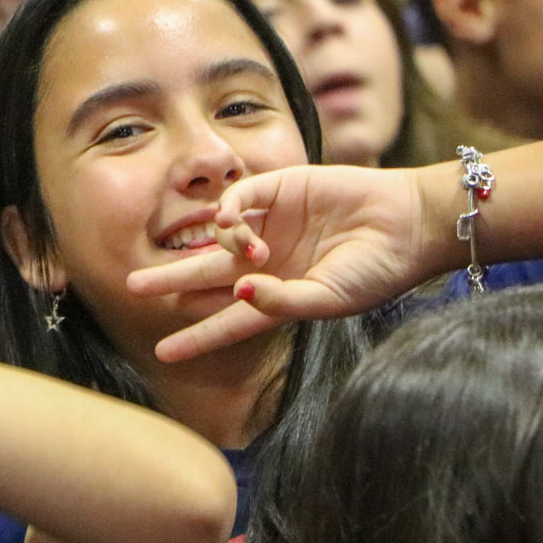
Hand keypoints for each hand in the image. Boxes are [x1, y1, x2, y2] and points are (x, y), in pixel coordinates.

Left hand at [123, 164, 438, 360]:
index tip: (163, 353)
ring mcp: (271, 225)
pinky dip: (227, 211)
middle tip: (132, 285)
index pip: (227, 321)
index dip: (196, 338)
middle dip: (170, 281)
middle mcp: (269, 262)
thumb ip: (282, 302)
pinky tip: (232, 221)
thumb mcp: (328, 298)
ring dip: (214, 245)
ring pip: (218, 236)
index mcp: (279, 297)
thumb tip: (239, 293)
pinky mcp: (279, 188)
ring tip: (242, 249)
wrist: (409, 224)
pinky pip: (238, 198)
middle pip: (206, 276)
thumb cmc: (376, 270)